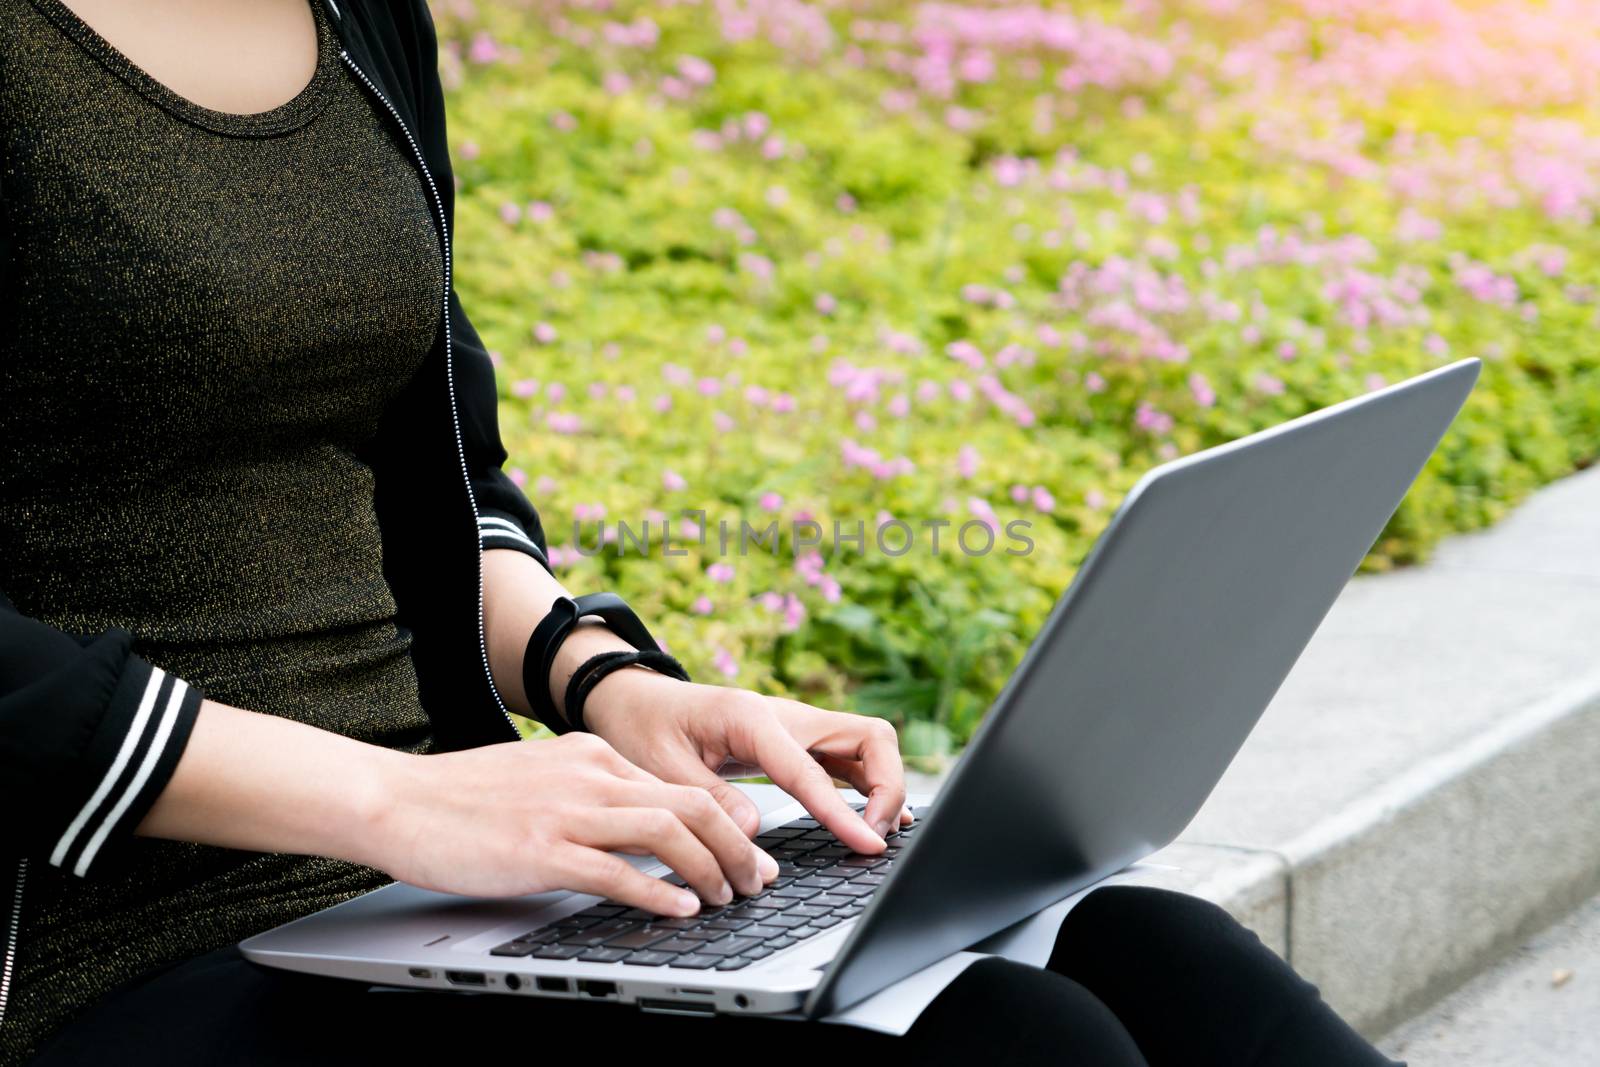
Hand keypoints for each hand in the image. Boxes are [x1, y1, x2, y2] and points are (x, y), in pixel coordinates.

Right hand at [370, 732, 778, 914]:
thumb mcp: (540, 777)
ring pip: (669, 833)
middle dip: (737, 848)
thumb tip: (633, 823)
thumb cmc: (461, 797)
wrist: (397, 800)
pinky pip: (619, 872)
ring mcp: (568, 812)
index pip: (681, 785)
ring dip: (711, 870)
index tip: (750, 852)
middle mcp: (590, 776)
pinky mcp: (543, 851)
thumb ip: (588, 792)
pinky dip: (660, 892)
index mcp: (592, 755)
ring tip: (729, 899)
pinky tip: (680, 910)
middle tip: (758, 881)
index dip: (728, 823)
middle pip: (693, 804)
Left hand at [582, 671, 912, 853]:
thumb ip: (709, 798)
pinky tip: (870, 817)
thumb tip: (751, 834)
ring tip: (874, 834)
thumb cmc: (645, 726)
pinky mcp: (799, 742)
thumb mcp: (660, 766)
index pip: (813, 771)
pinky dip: (868, 785)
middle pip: (870, 737)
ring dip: (883, 786)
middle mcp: (787, 715)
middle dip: (887, 786)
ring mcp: (798, 727)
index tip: (868, 845)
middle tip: (872, 838)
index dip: (843, 812)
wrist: (638, 700)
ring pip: (869, 744)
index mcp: (752, 718)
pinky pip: (850, 759)